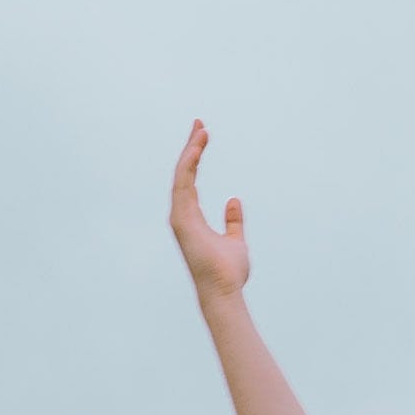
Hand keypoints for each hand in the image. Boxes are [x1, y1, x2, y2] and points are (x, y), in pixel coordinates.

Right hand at [170, 120, 251, 300]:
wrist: (224, 290)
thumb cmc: (228, 271)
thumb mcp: (235, 240)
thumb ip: (233, 222)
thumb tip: (234, 201)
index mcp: (191, 218)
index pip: (190, 180)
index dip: (195, 157)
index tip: (203, 135)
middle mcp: (181, 215)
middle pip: (183, 173)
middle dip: (190, 147)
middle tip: (199, 123)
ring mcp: (179, 217)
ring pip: (181, 175)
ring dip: (190, 151)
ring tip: (201, 130)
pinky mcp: (182, 219)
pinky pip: (183, 184)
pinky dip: (189, 164)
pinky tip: (197, 148)